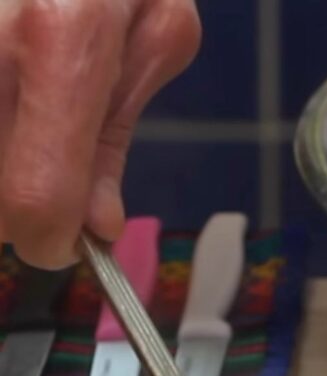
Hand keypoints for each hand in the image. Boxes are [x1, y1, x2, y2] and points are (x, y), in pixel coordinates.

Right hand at [0, 0, 199, 267]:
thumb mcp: (152, 27)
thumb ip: (116, 136)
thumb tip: (97, 225)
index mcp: (62, 36)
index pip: (33, 197)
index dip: (49, 238)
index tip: (63, 239)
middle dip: (13, 209)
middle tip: (40, 182)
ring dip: (1, 171)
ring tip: (29, 128)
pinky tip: (17, 101)